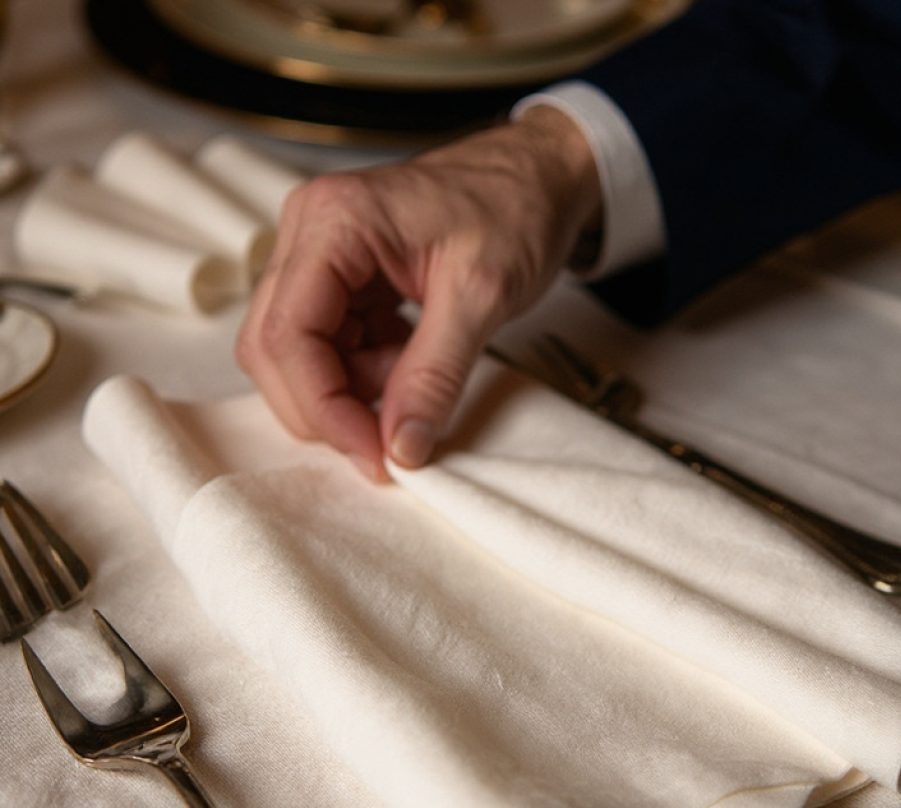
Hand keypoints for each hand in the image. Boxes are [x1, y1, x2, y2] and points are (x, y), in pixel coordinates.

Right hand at [235, 106, 601, 479]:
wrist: (540, 176)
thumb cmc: (515, 207)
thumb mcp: (482, 296)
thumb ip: (436, 376)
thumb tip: (401, 448)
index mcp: (334, 222)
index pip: (288, 335)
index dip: (323, 407)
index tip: (372, 454)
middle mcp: (311, 234)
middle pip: (276, 348)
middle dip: (327, 406)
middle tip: (385, 443)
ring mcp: (322, 255)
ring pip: (300, 353)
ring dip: (352, 389)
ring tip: (415, 378)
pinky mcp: (343, 278)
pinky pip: (332, 345)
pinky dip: (367, 372)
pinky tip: (410, 359)